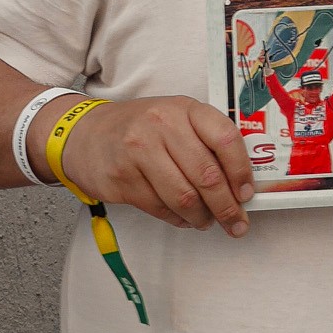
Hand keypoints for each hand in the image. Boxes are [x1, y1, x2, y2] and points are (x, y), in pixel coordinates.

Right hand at [42, 95, 255, 237]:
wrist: (84, 133)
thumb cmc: (142, 128)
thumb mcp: (176, 118)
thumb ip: (206, 142)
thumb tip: (240, 184)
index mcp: (185, 109)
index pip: (225, 138)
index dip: (241, 170)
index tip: (247, 193)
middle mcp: (162, 125)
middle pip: (206, 175)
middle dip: (227, 206)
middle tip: (237, 223)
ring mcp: (139, 151)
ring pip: (184, 197)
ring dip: (202, 217)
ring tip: (207, 222)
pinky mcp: (122, 178)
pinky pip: (160, 208)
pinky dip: (178, 219)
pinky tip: (184, 219)